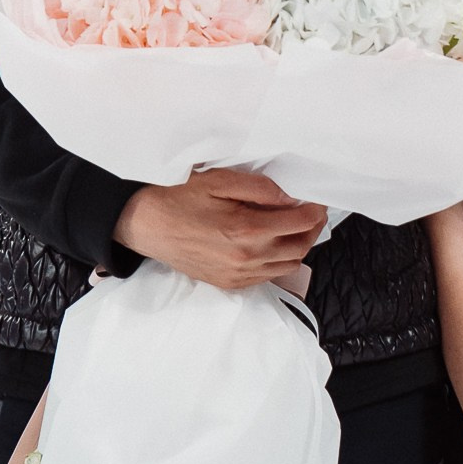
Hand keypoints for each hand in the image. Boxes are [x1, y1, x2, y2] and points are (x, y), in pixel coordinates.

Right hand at [113, 165, 327, 292]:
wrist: (147, 226)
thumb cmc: (179, 198)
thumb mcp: (219, 180)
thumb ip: (259, 188)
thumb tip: (290, 196)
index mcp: (247, 230)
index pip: (300, 223)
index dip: (315, 209)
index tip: (315, 199)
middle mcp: (247, 258)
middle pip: (300, 247)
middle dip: (312, 228)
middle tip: (312, 212)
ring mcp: (239, 275)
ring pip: (288, 265)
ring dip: (298, 246)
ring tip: (295, 227)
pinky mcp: (230, 283)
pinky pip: (268, 276)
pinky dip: (279, 261)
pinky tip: (273, 244)